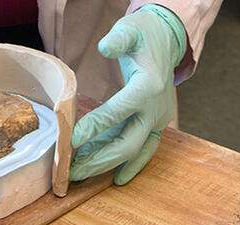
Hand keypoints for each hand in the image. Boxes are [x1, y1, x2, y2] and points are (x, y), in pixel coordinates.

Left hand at [69, 4, 186, 184]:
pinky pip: (145, 150)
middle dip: (99, 159)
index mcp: (148, 87)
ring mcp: (159, 119)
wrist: (168, 40)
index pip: (117, 112)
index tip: (71, 141)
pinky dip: (132, 166)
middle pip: (128, 142)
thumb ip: (117, 39)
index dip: (94, 127)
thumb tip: (104, 47)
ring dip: (108, 165)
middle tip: (72, 170)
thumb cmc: (144, 35)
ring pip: (134, 150)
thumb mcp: (130, 30)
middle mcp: (156, 108)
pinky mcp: (157, 125)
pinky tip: (116, 180)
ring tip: (80, 174)